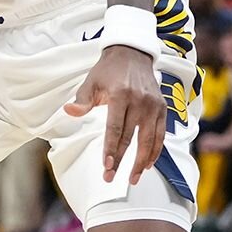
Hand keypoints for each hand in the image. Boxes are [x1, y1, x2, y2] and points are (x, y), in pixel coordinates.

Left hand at [62, 45, 165, 184]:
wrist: (132, 54)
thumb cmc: (107, 71)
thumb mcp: (90, 82)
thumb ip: (81, 100)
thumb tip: (69, 111)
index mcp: (121, 95)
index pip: (116, 129)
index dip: (111, 149)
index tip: (107, 166)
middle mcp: (140, 101)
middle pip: (131, 138)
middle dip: (122, 161)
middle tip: (111, 178)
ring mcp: (154, 106)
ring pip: (150, 140)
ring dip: (142, 161)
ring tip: (132, 178)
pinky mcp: (162, 108)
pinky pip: (160, 134)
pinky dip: (155, 151)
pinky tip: (147, 164)